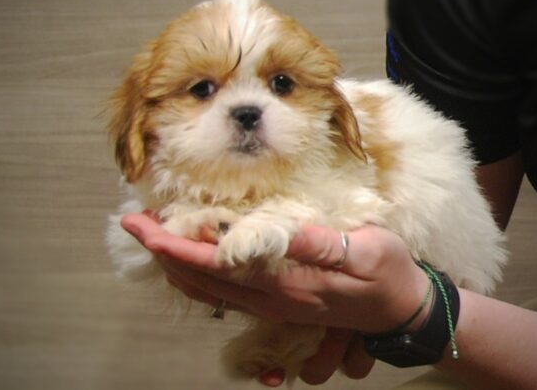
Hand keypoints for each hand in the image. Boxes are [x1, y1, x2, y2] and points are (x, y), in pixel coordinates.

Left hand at [121, 213, 429, 382]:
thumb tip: (277, 233)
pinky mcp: (279, 303)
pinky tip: (192, 260)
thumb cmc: (386, 273)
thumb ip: (318, 244)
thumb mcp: (364, 251)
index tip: (146, 229)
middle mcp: (272, 299)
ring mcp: (273, 304)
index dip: (178, 248)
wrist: (401, 309)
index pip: (218, 266)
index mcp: (287, 283)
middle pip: (202, 280)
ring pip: (209, 290)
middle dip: (163, 254)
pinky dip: (199, 275)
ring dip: (176, 265)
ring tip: (154, 240)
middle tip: (135, 225)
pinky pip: (226, 293)